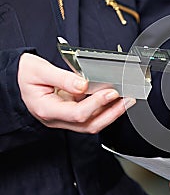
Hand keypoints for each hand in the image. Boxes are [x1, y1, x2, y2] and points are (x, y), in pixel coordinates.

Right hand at [18, 53, 135, 132]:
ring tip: (127, 100)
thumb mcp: (39, 70)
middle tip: (126, 100)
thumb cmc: (25, 75)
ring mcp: (65, 119)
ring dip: (112, 113)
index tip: (110, 92)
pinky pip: (91, 116)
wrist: (17, 79)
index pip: (76, 113)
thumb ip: (63, 78)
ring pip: (92, 123)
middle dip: (111, 113)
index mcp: (46, 109)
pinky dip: (106, 109)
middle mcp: (57, 119)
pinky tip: (116, 100)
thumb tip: (84, 84)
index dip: (96, 104)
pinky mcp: (71, 114)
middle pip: (89, 124)